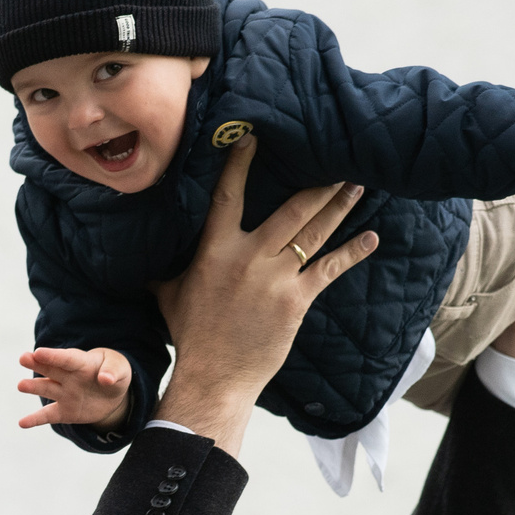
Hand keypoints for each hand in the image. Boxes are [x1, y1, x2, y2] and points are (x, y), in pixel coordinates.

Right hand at [17, 347, 132, 429]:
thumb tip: (105, 379)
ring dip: (33, 387)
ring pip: (46, 389)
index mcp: (81, 362)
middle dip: (37, 363)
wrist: (112, 394)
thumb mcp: (121, 369)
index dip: (53, 356)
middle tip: (23, 358)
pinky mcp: (64, 411)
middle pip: (51, 369)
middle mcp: (68, 377)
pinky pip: (48, 415)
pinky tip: (22, 423)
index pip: (66, 358)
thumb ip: (113, 372)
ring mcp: (64, 393)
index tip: (38, 352)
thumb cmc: (114, 373)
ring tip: (21, 385)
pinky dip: (35, 420)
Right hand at [150, 134, 376, 456]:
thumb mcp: (170, 294)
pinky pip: (329, 269)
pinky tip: (371, 238)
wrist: (214, 376)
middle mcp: (248, 257)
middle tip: (338, 161)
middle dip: (318, 184)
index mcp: (215, 250)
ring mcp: (275, 278)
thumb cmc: (192, 336)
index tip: (255, 138)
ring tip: (357, 186)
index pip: (229, 197)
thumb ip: (165, 268)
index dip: (241, 165)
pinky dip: (352, 252)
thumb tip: (144, 258)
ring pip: (314, 233)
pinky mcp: (296, 300)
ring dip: (339, 207)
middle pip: (291, 209)